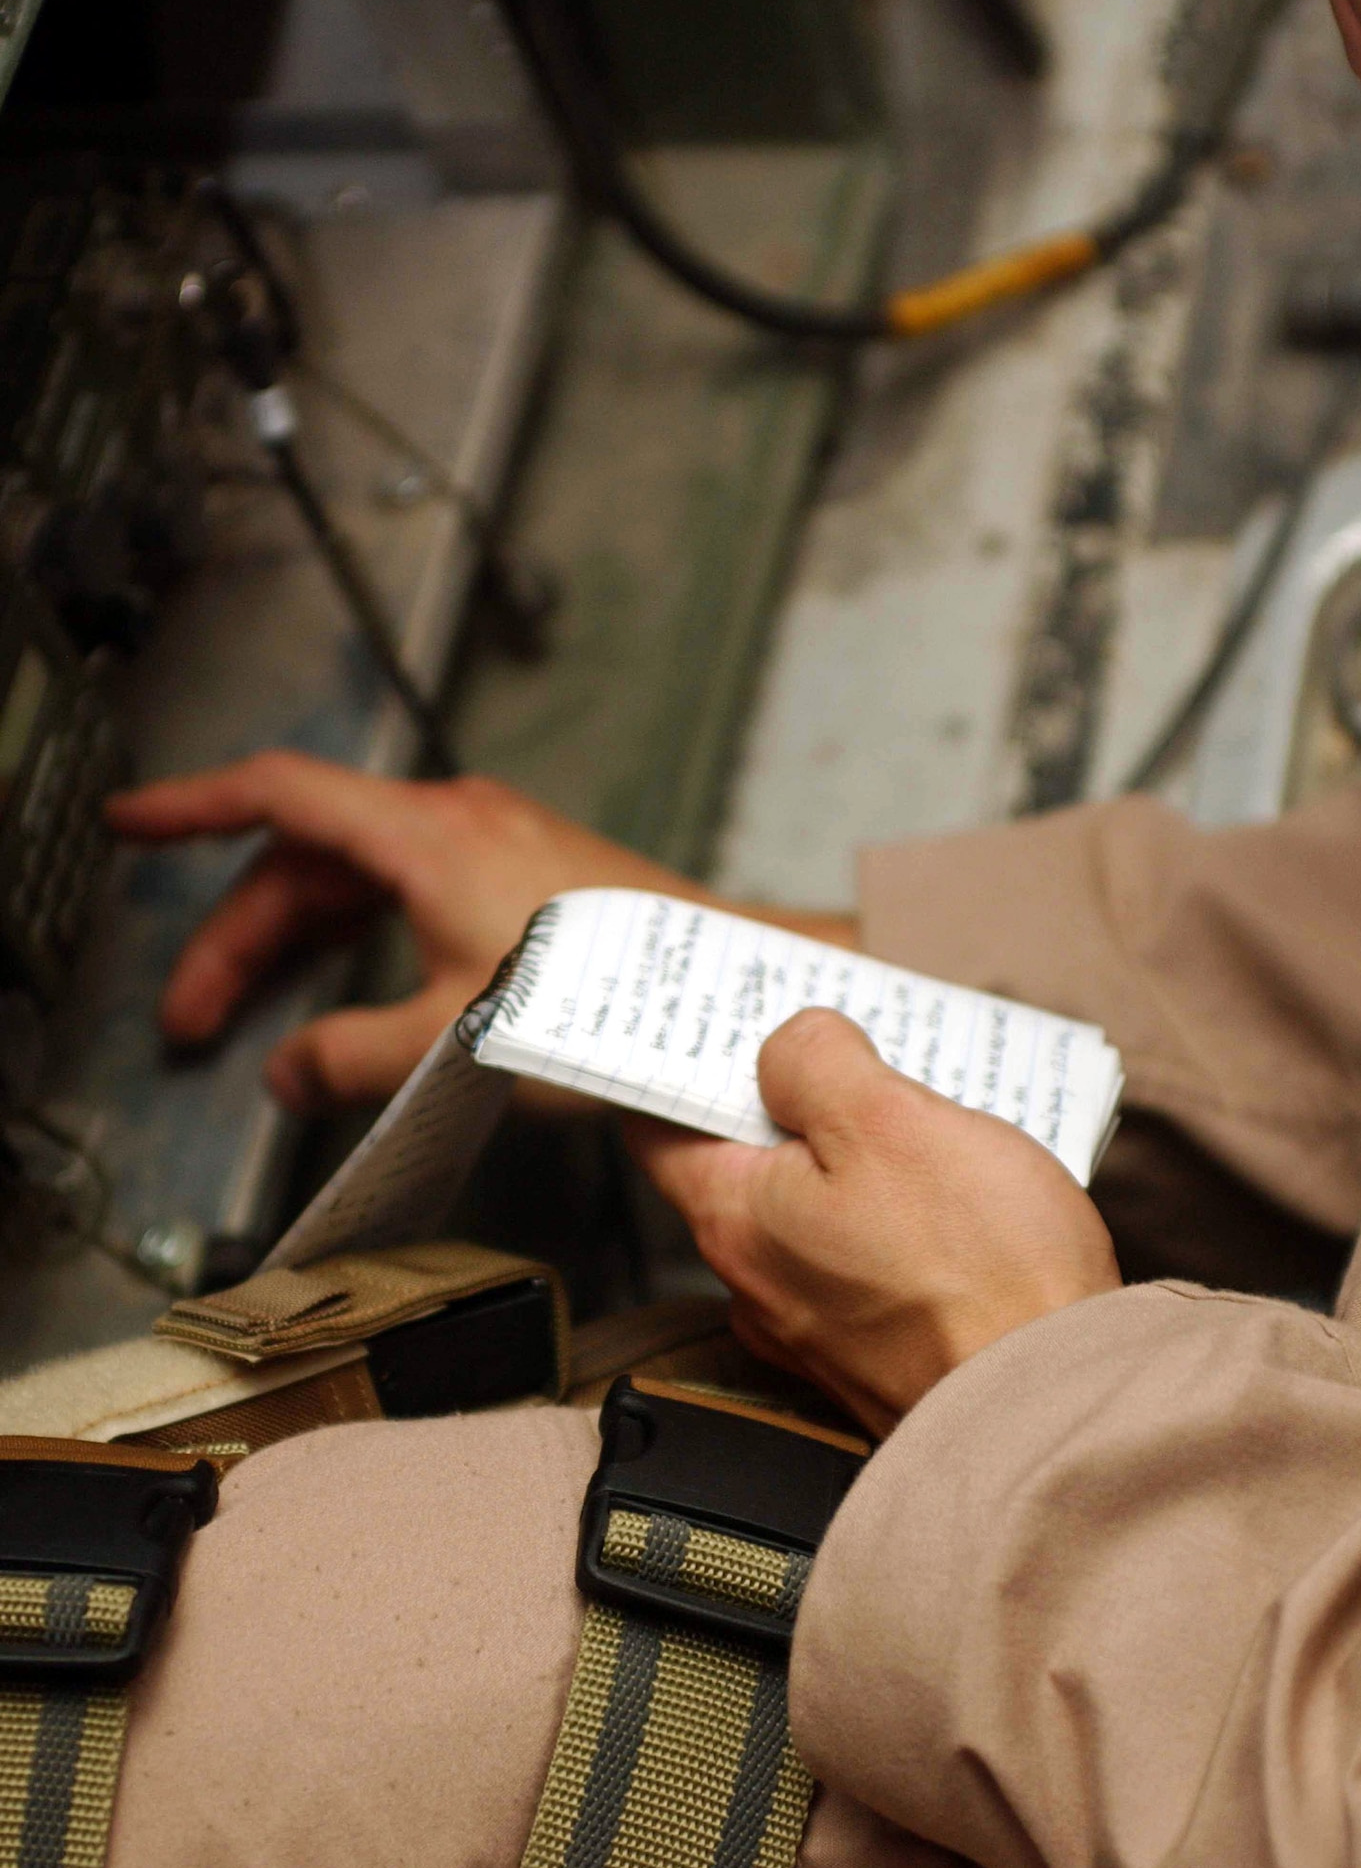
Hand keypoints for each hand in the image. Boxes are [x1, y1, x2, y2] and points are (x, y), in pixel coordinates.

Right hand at [108, 752, 855, 1112]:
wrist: (720, 988)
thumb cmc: (614, 999)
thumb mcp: (454, 1038)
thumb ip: (352, 1056)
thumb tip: (290, 1072)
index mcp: (424, 834)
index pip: (276, 795)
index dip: (190, 807)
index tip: (132, 821)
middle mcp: (455, 823)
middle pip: (308, 857)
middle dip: (240, 936)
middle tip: (194, 1011)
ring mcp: (494, 845)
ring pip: (359, 880)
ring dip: (300, 945)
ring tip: (259, 1020)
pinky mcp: (525, 878)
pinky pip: (409, 894)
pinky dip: (362, 942)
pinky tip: (356, 1000)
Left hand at [627, 1009, 1120, 1435]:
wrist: (1054, 1412)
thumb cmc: (976, 1270)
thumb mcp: (886, 1119)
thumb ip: (814, 1064)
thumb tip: (787, 1051)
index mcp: (735, 1219)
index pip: (659, 1128)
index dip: (684, 1066)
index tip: (720, 1024)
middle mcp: (759, 1285)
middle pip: (746, 1167)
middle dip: (791, 1106)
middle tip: (848, 1051)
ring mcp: (819, 1331)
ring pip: (816, 1214)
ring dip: (856, 1163)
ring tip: (922, 1118)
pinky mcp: (882, 1357)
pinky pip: (870, 1263)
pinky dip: (898, 1220)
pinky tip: (957, 1195)